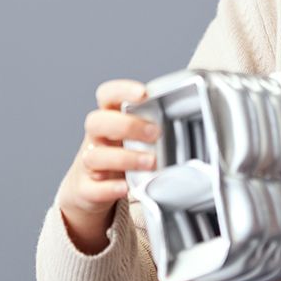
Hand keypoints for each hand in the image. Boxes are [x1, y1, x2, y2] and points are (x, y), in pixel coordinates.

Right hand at [54, 79, 158, 253]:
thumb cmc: (119, 156)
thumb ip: (152, 127)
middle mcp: (95, 139)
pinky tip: (125, 187)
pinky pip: (92, 188)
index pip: (107, 96)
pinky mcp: (86, 189)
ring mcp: (87, 164)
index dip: (121, 91)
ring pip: (95, 156)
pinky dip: (109, 188)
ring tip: (150, 162)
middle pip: (97, 122)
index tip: (143, 93)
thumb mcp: (132, 138)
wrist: (89, 189)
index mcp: (108, 120)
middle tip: (155, 133)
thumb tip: (194, 119)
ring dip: (125, 158)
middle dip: (127, 125)